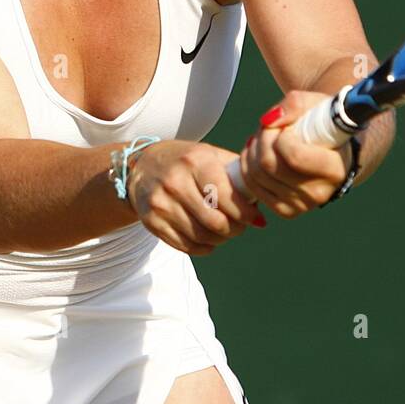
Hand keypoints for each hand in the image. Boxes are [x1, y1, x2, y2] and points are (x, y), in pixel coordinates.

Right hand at [128, 139, 266, 255]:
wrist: (142, 166)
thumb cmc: (186, 161)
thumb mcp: (209, 155)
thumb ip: (236, 173)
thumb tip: (262, 200)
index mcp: (195, 161)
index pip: (225, 196)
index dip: (245, 213)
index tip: (255, 218)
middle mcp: (175, 181)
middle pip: (215, 221)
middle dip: (235, 229)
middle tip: (241, 227)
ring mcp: (161, 203)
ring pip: (201, 236)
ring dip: (220, 240)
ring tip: (225, 232)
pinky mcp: (151, 221)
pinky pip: (185, 245)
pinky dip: (203, 248)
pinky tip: (209, 240)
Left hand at [238, 90, 351, 218]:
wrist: (334, 151)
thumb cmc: (325, 124)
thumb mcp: (315, 104)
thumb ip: (293, 105)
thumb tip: (267, 121)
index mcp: (334, 168)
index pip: (293, 156)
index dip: (279, 136)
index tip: (286, 127)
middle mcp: (319, 192)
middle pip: (268, 165)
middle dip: (261, 140)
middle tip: (268, 129)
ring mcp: (302, 205)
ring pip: (257, 176)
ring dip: (252, 151)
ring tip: (264, 139)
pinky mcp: (287, 211)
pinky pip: (254, 188)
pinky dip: (248, 168)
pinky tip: (259, 155)